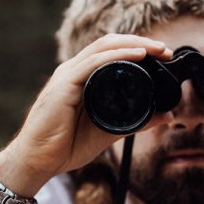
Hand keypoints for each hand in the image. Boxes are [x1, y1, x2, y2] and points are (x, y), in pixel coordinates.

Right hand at [0, 34, 172, 193]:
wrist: (37, 161)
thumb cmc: (65, 146)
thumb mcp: (109, 132)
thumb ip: (136, 122)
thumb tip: (166, 116)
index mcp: (82, 78)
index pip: (111, 51)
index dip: (137, 48)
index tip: (162, 55)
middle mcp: (74, 71)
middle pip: (109, 43)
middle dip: (140, 42)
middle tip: (165, 50)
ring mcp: (67, 75)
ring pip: (103, 47)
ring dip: (133, 44)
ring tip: (157, 49)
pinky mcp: (64, 85)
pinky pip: (93, 63)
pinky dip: (117, 57)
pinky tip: (136, 56)